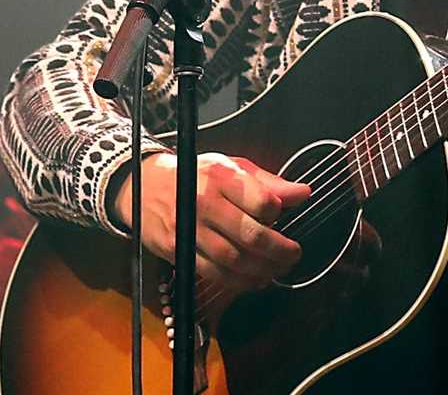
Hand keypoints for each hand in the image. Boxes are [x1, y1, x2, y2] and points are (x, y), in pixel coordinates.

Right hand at [114, 152, 310, 291]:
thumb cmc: (195, 176)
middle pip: (250, 235)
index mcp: (221, 177)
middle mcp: (204, 204)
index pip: (260, 200)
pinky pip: (214, 274)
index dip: (278, 211)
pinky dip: (239, 282)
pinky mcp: (179, 252)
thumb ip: (268, 183)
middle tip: (294, 254)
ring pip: (233, 260)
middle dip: (279, 250)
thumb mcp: (231, 167)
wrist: (144, 186)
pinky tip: (255, 278)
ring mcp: (189, 230)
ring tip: (278, 268)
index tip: (283, 215)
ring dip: (262, 270)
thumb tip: (303, 193)